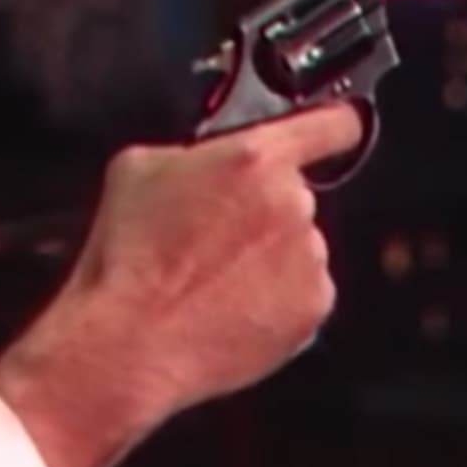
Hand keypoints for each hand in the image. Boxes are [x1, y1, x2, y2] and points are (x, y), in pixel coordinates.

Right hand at [0, 104, 362, 466]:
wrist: (132, 340)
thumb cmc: (129, 256)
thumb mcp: (138, 169)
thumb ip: (192, 152)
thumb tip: (207, 161)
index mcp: (256, 158)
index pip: (330, 125)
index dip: (334, 126)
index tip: (338, 131)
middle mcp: (294, 203)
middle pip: (295, 195)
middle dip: (262, 211)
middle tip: (214, 238)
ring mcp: (310, 259)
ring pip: (299, 247)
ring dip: (269, 258)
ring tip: (214, 282)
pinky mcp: (313, 308)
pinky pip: (303, 292)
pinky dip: (276, 300)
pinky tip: (231, 308)